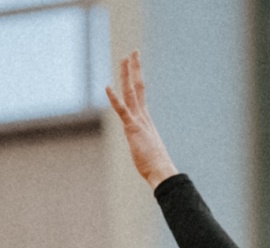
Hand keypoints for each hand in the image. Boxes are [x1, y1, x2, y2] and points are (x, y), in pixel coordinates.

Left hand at [106, 51, 179, 186]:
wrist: (161, 171)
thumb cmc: (156, 166)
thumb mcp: (147, 151)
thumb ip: (143, 145)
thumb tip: (146, 151)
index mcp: (145, 120)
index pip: (141, 94)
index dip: (137, 78)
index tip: (136, 65)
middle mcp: (143, 116)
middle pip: (138, 87)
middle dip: (134, 69)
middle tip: (133, 53)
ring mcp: (138, 121)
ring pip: (131, 93)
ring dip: (126, 75)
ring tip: (124, 59)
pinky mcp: (133, 129)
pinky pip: (122, 111)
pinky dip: (114, 99)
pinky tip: (107, 87)